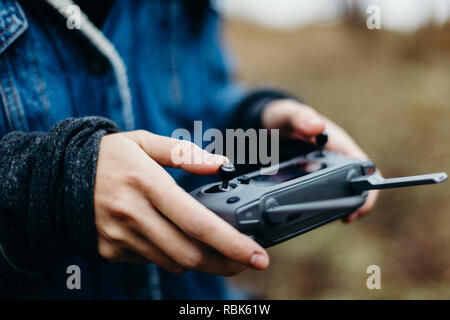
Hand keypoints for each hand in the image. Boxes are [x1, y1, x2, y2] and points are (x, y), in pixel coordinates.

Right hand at [94, 130, 268, 275]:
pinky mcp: (111, 250)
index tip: (258, 255)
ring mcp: (120, 236)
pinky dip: (170, 255)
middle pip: (190, 254)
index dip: (232, 243)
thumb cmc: (107, 155)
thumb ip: (183, 153)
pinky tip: (174, 239)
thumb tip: (220, 163)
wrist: (58, 176)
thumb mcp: (143, 142)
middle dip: (225, 262)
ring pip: (173, 262)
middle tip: (246, 259)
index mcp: (146, 183)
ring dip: (200, 259)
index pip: (197, 222)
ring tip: (215, 248)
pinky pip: (152, 261)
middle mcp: (133, 214)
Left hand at [261, 99, 378, 221]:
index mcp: (338, 144)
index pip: (365, 168)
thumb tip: (317, 126)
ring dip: (338, 205)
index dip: (369, 189)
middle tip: (345, 218)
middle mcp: (335, 158)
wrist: (266, 123)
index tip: (360, 206)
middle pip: (357, 184)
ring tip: (326, 217)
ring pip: (340, 192)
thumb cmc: (284, 117)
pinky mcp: (309, 177)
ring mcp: (323, 169)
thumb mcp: (288, 115)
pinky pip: (320, 193)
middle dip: (356, 203)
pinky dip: (319, 204)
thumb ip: (300, 118)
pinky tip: (309, 212)